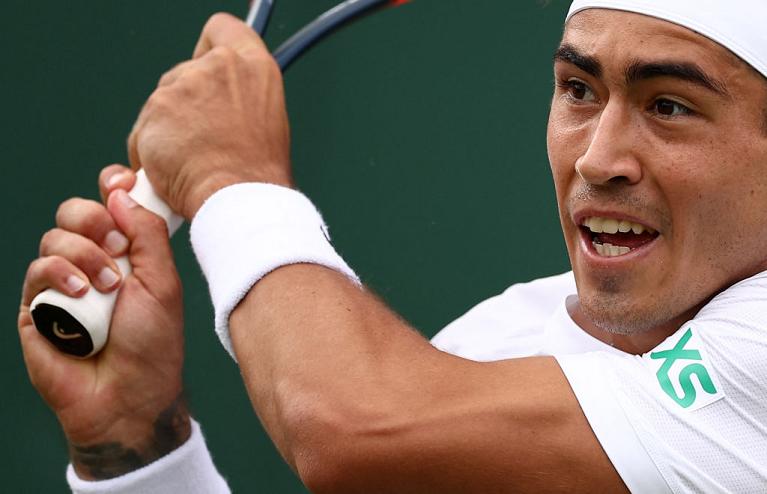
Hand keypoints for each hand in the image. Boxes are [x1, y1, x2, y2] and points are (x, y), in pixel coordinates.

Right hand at [18, 166, 188, 479]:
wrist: (129, 394)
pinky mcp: (37, 307)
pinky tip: (81, 294)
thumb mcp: (163, 282)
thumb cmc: (153, 342)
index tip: (119, 183)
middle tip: (114, 244)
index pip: (109, 205)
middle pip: (75, 212)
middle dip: (92, 217)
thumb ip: (146, 234)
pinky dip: (60, 274)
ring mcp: (63, 285)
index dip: (111, 187)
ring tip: (106, 286)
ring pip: (54, 237)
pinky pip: (38, 270)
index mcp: (126, 254)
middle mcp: (93, 264)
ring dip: (83, 254)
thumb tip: (121, 191)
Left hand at [129, 13, 291, 219]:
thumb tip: (218, 105)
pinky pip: (144, 131)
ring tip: (188, 164)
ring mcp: (185, 85)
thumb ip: (240, 99)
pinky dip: (150, 152)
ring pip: (161, 103)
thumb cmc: (256, 176)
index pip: (222, 30)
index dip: (208, 48)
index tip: (204, 63)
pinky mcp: (156, 109)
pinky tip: (170, 172)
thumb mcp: (264, 124)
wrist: (239, 199)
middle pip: (185, 72)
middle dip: (185, 104)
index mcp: (255, 67)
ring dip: (166, 132)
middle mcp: (219, 66)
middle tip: (200, 139)